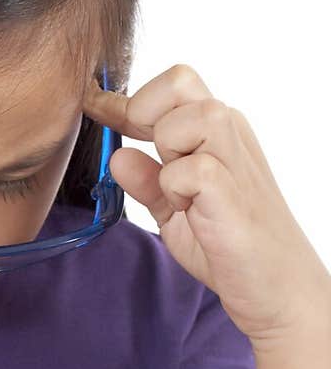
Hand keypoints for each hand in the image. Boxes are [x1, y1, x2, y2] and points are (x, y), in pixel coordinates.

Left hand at [82, 63, 330, 346]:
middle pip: (178, 80)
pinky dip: (174, 188)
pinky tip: (189, 210)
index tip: (95, 110)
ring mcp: (235, 157)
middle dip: (145, 114)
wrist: (274, 289)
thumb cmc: (228, 246)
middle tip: (148, 158)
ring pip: (186, 116)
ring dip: (166, 149)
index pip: (169, 87)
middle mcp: (229, 133)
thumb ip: (147, 182)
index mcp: (215, 132)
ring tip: (177, 188)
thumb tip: (118, 156)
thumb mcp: (174, 210)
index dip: (123, 100)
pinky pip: (188, 168)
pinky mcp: (231, 189)